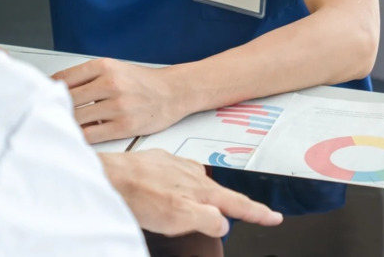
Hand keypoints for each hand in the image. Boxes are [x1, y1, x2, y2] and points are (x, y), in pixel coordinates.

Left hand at [53, 58, 188, 142]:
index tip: (39, 97)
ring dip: (66, 124)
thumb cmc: (142, 82)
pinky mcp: (123, 125)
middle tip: (43, 116)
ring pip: (77, 118)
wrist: (173, 92)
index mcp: (104, 66)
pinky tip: (75, 137)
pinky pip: (92, 134)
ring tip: (57, 128)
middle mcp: (110, 83)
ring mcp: (117, 105)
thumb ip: (88, 77)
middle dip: (54, 109)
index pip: (64, 78)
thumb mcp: (115, 69)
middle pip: (68, 100)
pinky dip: (80, 137)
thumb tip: (57, 90)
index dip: (48, 89)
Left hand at [98, 150, 282, 236]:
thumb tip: (223, 221)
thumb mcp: (180, 217)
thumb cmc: (140, 196)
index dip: (258, 213)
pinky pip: (175, 179)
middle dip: (221, 208)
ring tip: (182, 212)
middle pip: (217, 195)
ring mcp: (176, 166)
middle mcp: (193, 173)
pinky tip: (163, 195)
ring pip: (195, 186)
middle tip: (222, 220)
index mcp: (202, 189)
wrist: (110, 177)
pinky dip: (175, 189)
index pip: (238, 203)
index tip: (274, 217)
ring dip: (195, 198)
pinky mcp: (159, 163)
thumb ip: (207, 219)